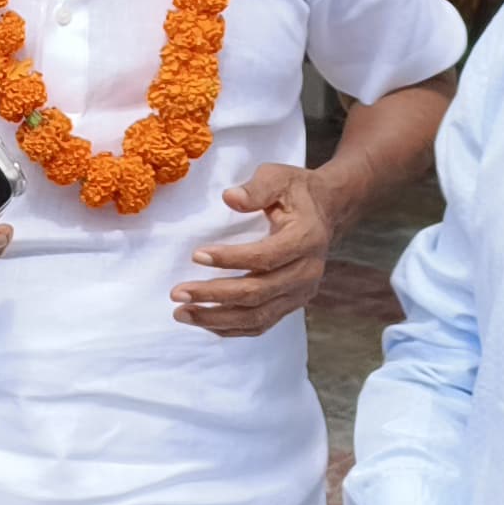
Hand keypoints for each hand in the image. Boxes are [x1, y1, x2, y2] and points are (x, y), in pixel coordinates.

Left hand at [174, 160, 352, 333]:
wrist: (326, 211)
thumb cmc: (295, 192)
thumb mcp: (278, 177)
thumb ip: (256, 188)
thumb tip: (230, 198)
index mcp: (305, 239)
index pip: (264, 257)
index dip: (230, 259)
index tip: (196, 255)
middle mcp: (306, 272)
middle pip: (257, 293)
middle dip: (214, 295)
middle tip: (177, 293)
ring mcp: (301, 293)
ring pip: (257, 316)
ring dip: (217, 318)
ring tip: (182, 313)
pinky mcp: (292, 304)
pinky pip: (260, 324)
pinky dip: (231, 327)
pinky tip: (203, 321)